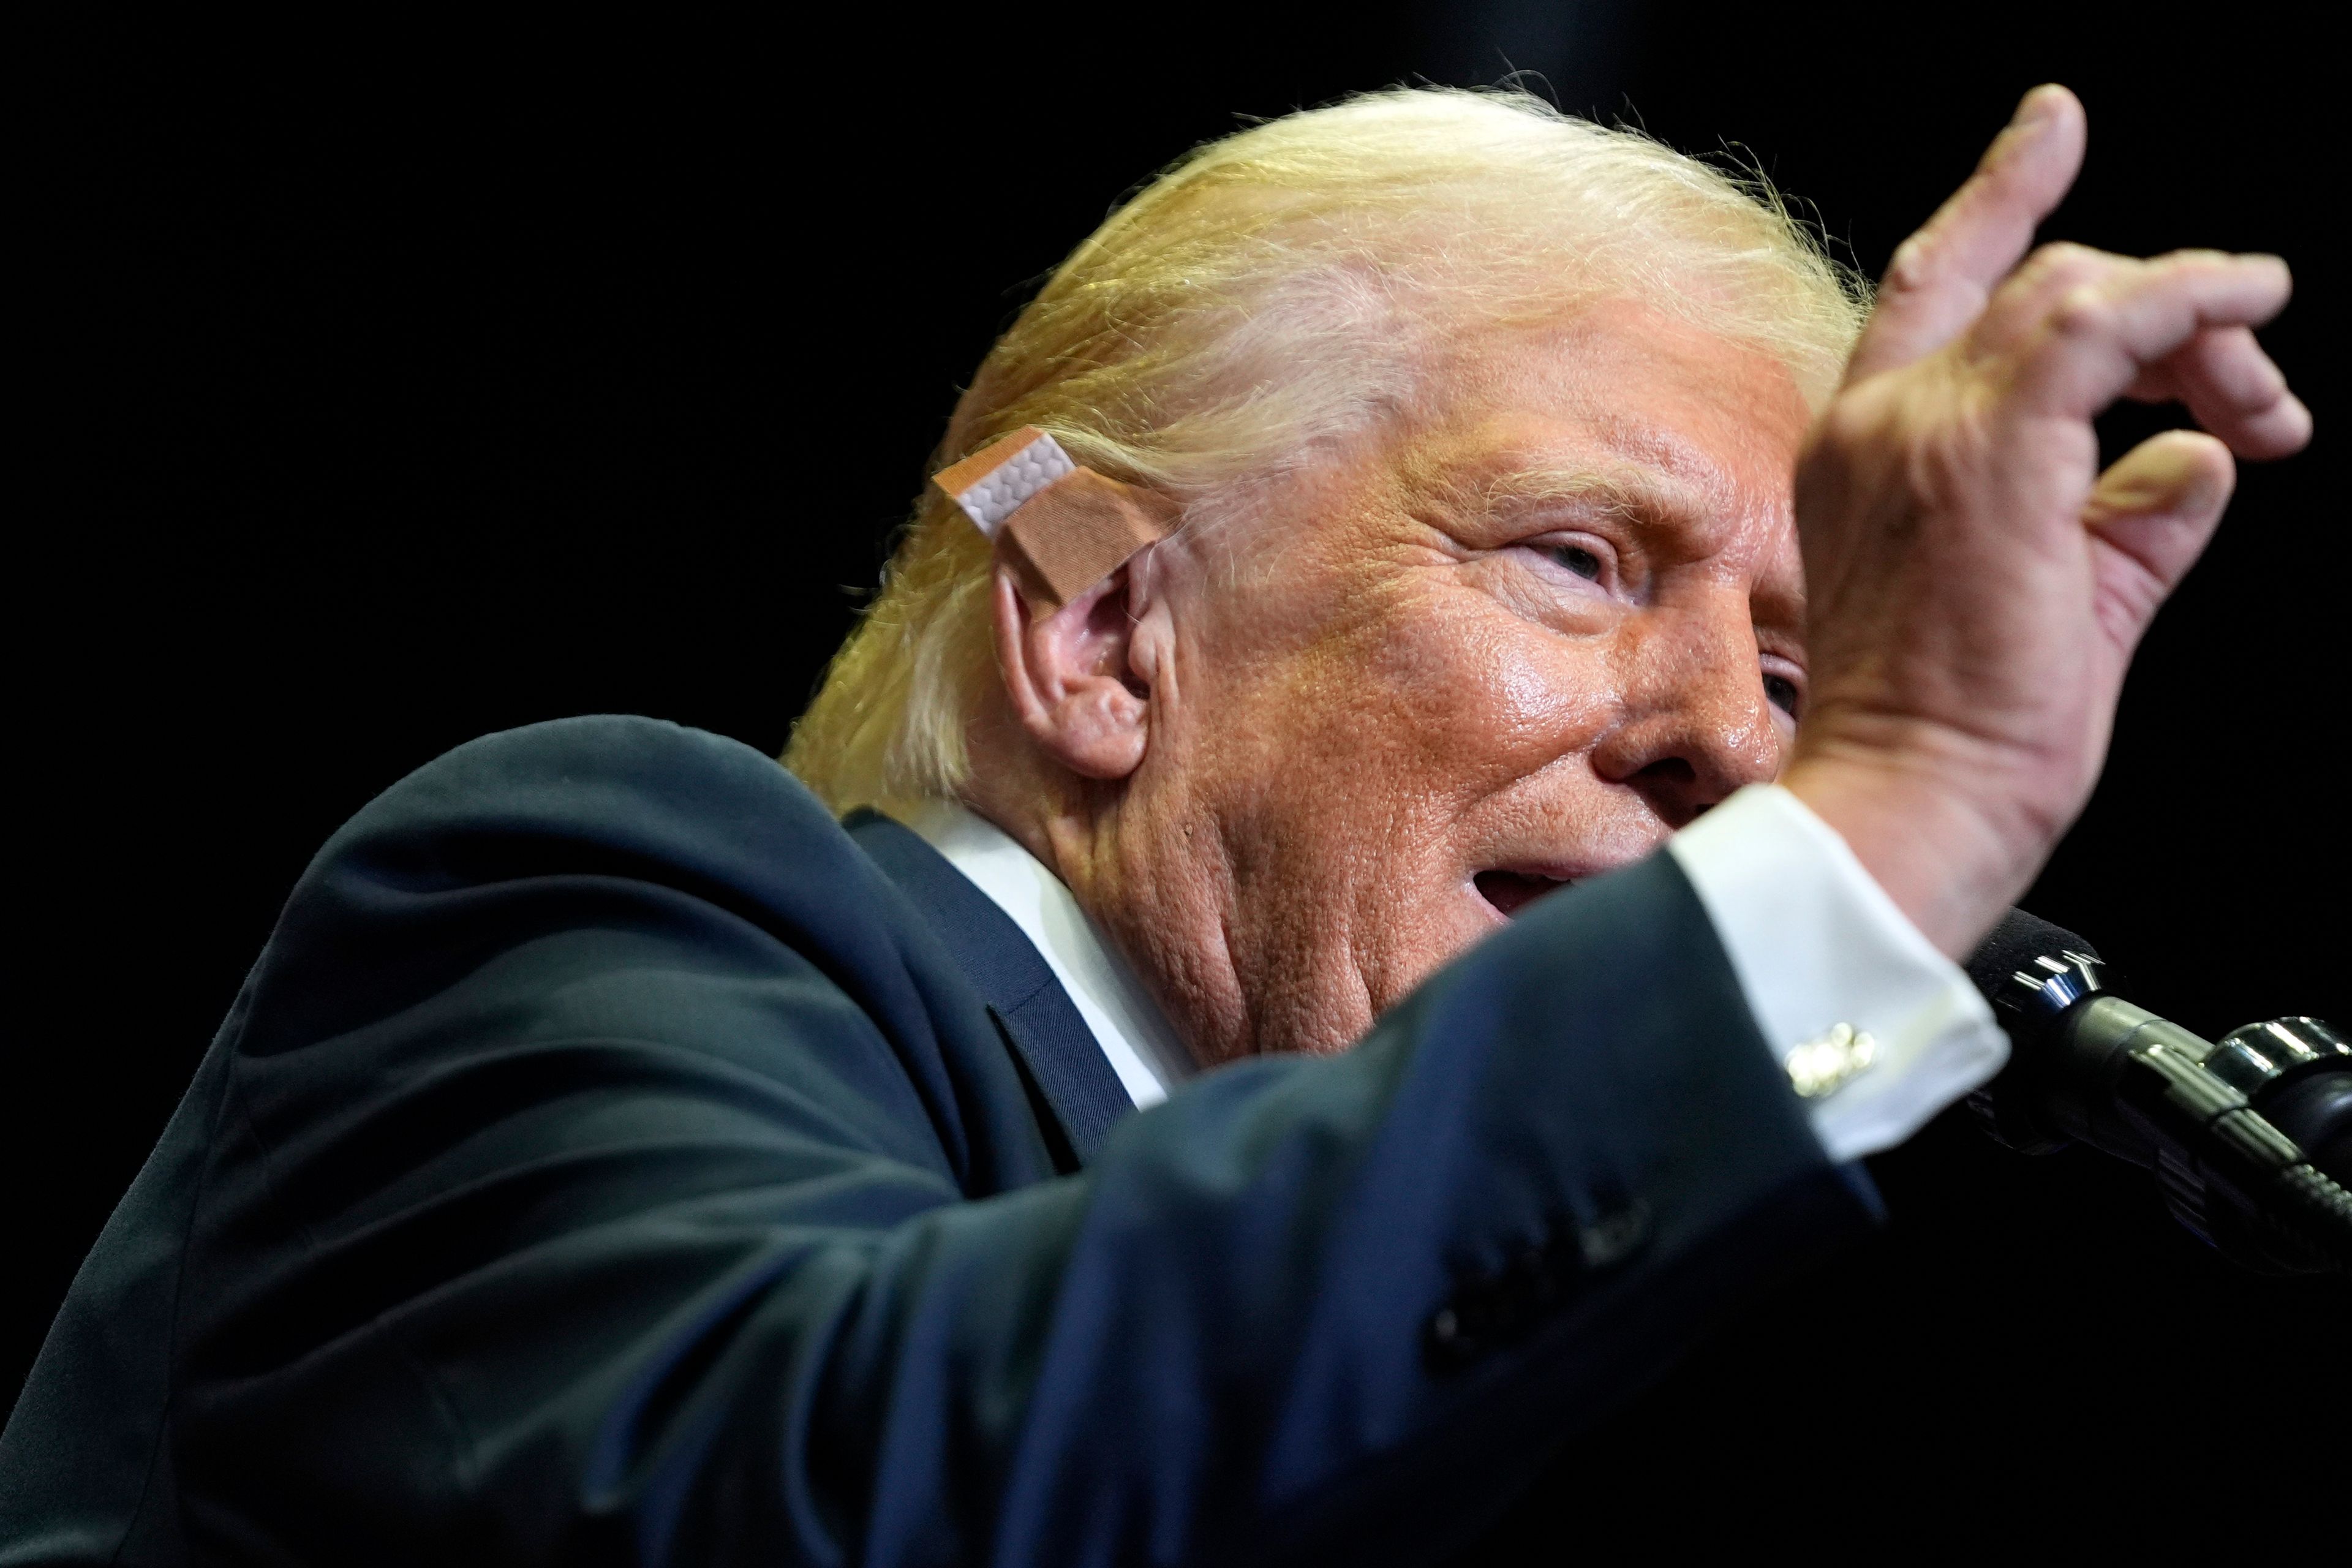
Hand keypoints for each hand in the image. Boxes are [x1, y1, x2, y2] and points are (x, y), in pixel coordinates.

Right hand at [1782, 85, 2309, 957]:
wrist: (1913, 798)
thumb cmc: (1958, 732)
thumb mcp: (2060, 601)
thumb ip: (2127, 518)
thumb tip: (2199, 462)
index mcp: (1864, 453)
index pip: (1931, 288)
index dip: (1999, 200)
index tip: (2052, 133)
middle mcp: (1878, 423)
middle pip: (2038, 285)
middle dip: (2168, 315)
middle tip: (2250, 395)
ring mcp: (1922, 428)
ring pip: (2081, 293)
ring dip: (2198, 325)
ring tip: (2262, 396)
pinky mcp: (1990, 447)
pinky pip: (2109, 322)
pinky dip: (2194, 305)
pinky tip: (2252, 310)